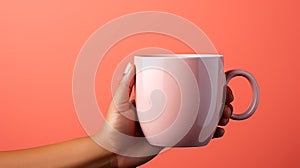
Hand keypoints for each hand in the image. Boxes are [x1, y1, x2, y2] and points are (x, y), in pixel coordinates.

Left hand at [93, 63, 233, 167]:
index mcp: (159, 97)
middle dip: (218, 100)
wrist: (114, 153)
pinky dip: (209, 132)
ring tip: (226, 115)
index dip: (203, 84)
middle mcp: (169, 109)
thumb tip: (132, 63)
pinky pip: (194, 134)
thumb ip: (125, 84)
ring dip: (218, 115)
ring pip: (201, 117)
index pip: (185, 86)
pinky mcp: (173, 138)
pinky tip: (218, 131)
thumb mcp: (119, 103)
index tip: (217, 82)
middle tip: (227, 101)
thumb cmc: (113, 127)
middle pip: (198, 101)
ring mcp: (172, 124)